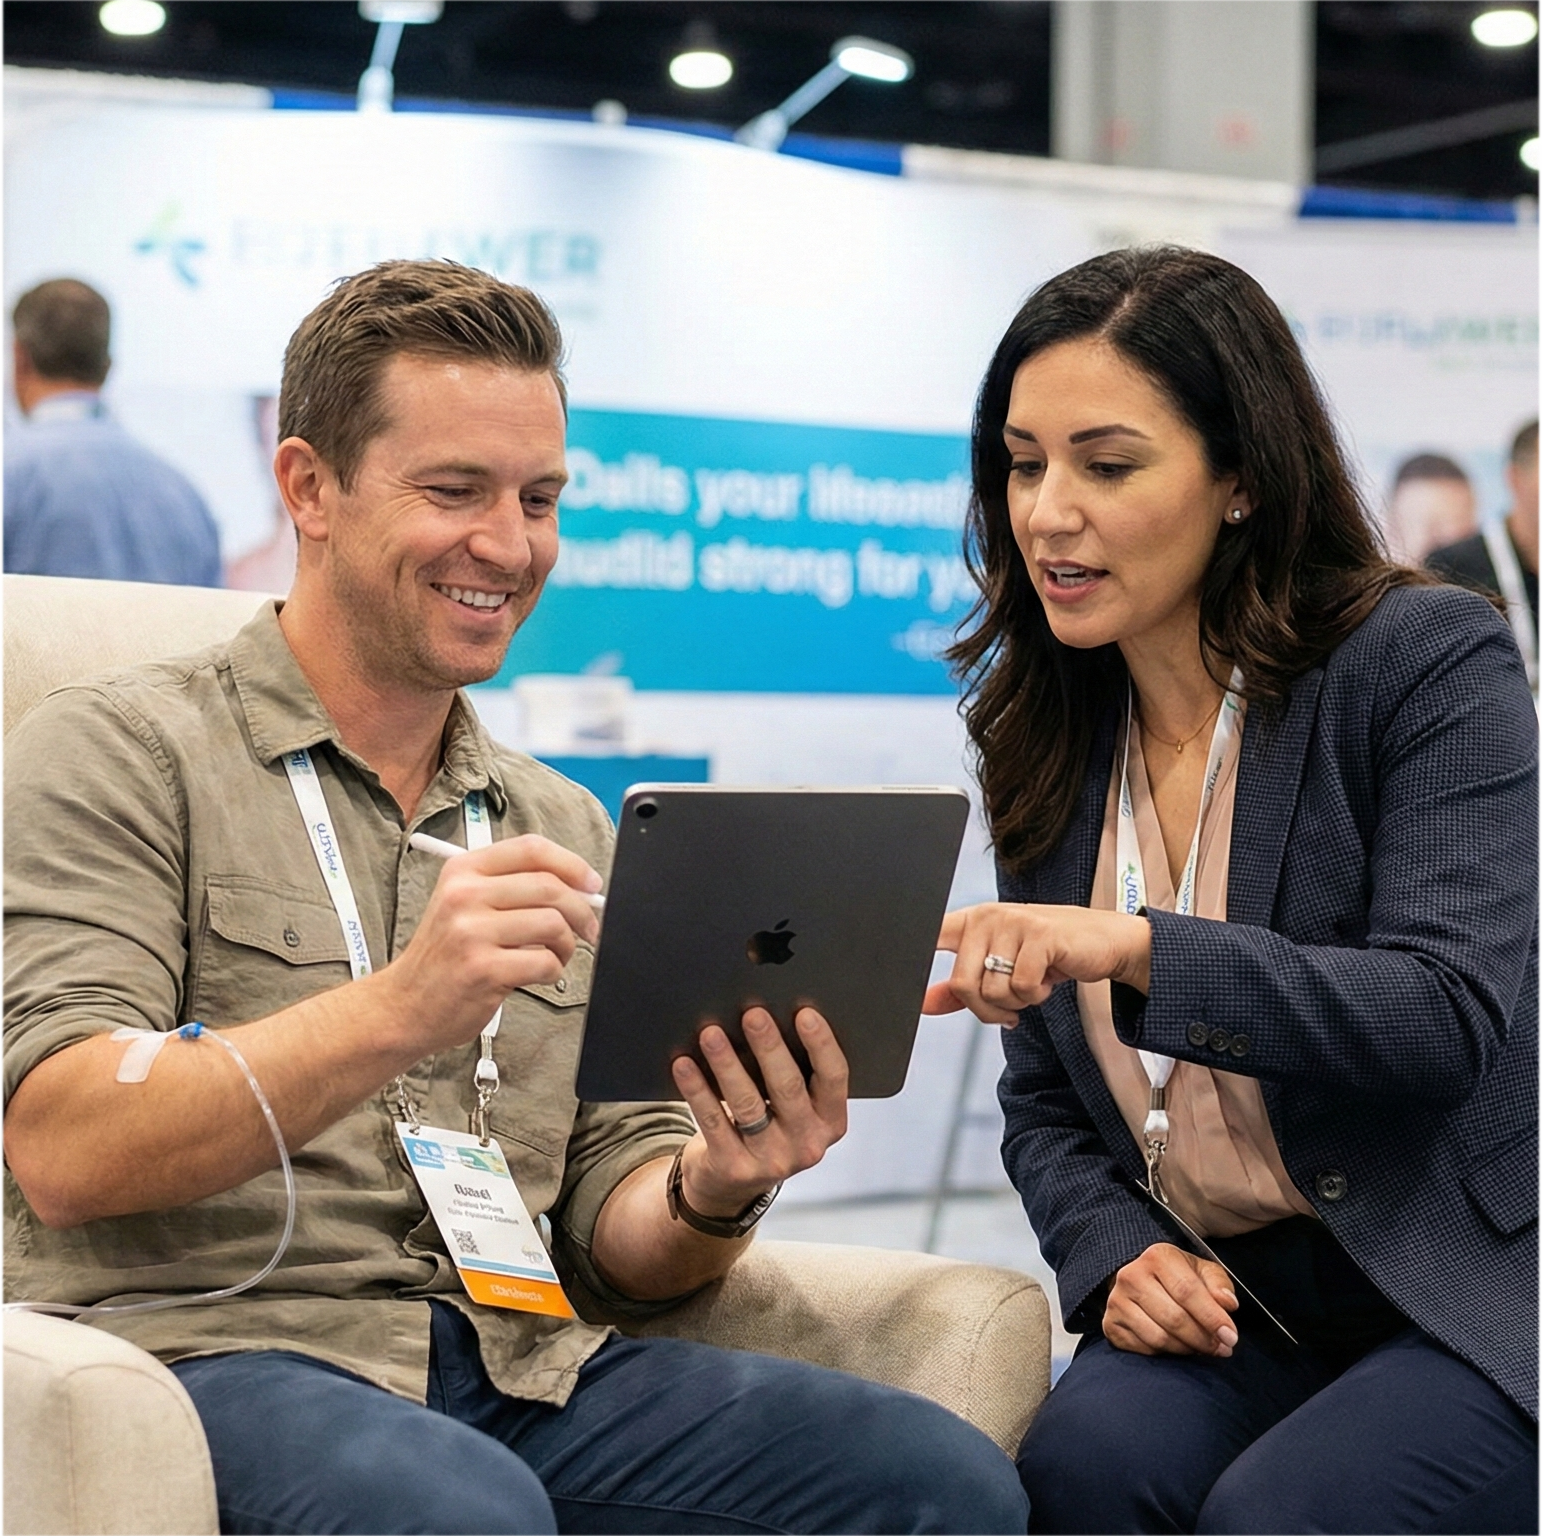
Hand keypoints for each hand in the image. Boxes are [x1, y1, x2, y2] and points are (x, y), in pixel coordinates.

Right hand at [380, 833, 602, 1052]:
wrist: (404, 1006)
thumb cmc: (445, 956)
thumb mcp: (464, 905)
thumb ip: (514, 888)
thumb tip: (580, 887)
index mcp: (463, 870)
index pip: (532, 849)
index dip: (572, 864)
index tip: (591, 884)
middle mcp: (464, 894)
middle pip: (550, 886)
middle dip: (581, 910)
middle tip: (588, 928)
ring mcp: (472, 932)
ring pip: (553, 924)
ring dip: (567, 944)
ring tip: (555, 955)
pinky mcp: (483, 969)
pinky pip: (545, 962)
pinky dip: (553, 971)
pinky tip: (538, 975)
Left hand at [669, 1007, 848, 1216]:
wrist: (731, 1182)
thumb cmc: (767, 1124)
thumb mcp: (793, 1108)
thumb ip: (793, 1072)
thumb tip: (767, 1016)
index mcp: (831, 1121)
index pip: (834, 1077)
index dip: (821, 1044)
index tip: (804, 1013)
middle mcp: (808, 1144)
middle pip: (788, 1087)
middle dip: (769, 1046)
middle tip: (752, 1014)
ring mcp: (772, 1160)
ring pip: (747, 1104)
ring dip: (727, 1064)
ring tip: (711, 1034)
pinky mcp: (734, 1168)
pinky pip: (713, 1121)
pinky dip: (697, 1089)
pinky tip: (684, 1064)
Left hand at [923, 902, 1151, 1025]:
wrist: (1105, 942)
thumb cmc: (1050, 954)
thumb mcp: (1003, 967)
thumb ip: (963, 987)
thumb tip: (924, 1005)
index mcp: (973, 921)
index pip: (931, 933)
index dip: (911, 950)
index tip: (893, 972)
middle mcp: (989, 917)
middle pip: (961, 983)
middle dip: (986, 1009)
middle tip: (1010, 1007)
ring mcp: (1014, 923)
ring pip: (992, 990)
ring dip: (1016, 1003)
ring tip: (1034, 984)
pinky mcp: (1040, 936)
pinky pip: (1021, 988)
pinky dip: (1036, 996)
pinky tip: (1047, 981)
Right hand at [1103, 1243, 1238, 1357]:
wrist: (1144, 1281)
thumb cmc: (1181, 1277)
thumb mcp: (1204, 1272)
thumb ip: (1220, 1286)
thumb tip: (1227, 1304)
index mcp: (1157, 1256)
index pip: (1187, 1291)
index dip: (1212, 1317)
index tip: (1231, 1337)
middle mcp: (1131, 1275)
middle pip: (1173, 1318)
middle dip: (1203, 1339)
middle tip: (1222, 1349)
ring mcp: (1117, 1300)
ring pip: (1158, 1338)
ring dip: (1187, 1349)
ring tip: (1202, 1348)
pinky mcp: (1110, 1324)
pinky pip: (1143, 1349)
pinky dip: (1166, 1354)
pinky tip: (1178, 1347)